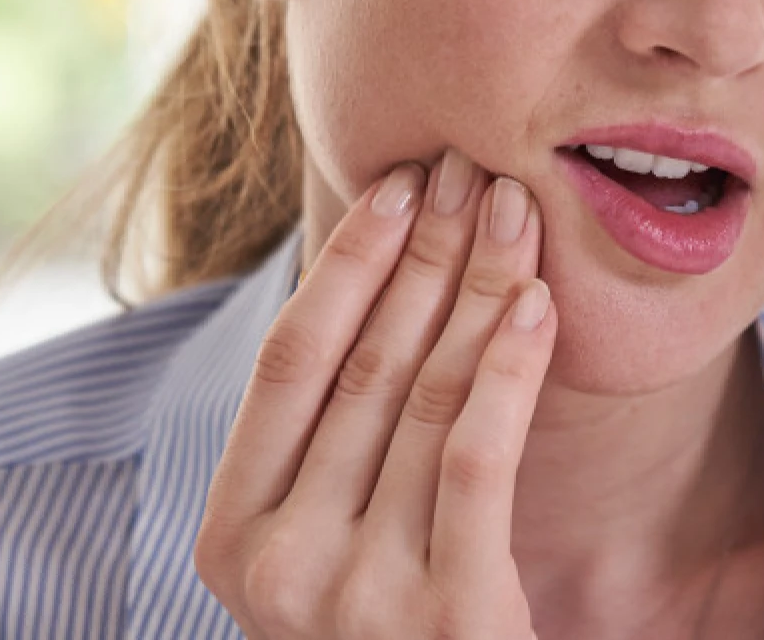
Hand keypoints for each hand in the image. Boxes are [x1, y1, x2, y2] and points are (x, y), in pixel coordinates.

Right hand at [195, 149, 555, 638]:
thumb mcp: (325, 560)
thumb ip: (328, 457)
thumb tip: (378, 286)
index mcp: (228, 542)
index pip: (290, 364)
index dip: (347, 266)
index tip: (397, 186)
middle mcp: (277, 570)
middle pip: (363, 369)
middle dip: (425, 256)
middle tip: (471, 169)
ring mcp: (357, 601)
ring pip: (424, 400)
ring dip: (476, 290)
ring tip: (514, 212)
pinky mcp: (450, 623)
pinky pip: (476, 463)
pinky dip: (506, 371)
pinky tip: (535, 304)